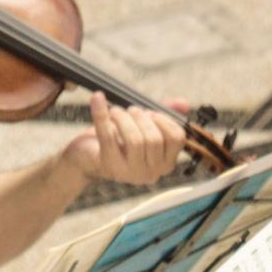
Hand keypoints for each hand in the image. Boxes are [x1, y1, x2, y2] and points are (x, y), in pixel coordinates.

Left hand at [67, 93, 186, 188]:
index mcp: (165, 163)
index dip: (164, 119)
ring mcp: (130, 172)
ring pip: (134, 140)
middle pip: (155, 139)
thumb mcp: (144, 128)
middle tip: (130, 111)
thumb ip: (163, 116)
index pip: (177, 139)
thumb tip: (184, 104)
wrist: (87, 158)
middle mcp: (152, 172)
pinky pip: (107, 135)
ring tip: (115, 112)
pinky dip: (101, 113)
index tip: (150, 113)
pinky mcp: (108, 165)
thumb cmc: (119, 141)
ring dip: (124, 117)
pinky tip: (97, 98)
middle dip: (142, 117)